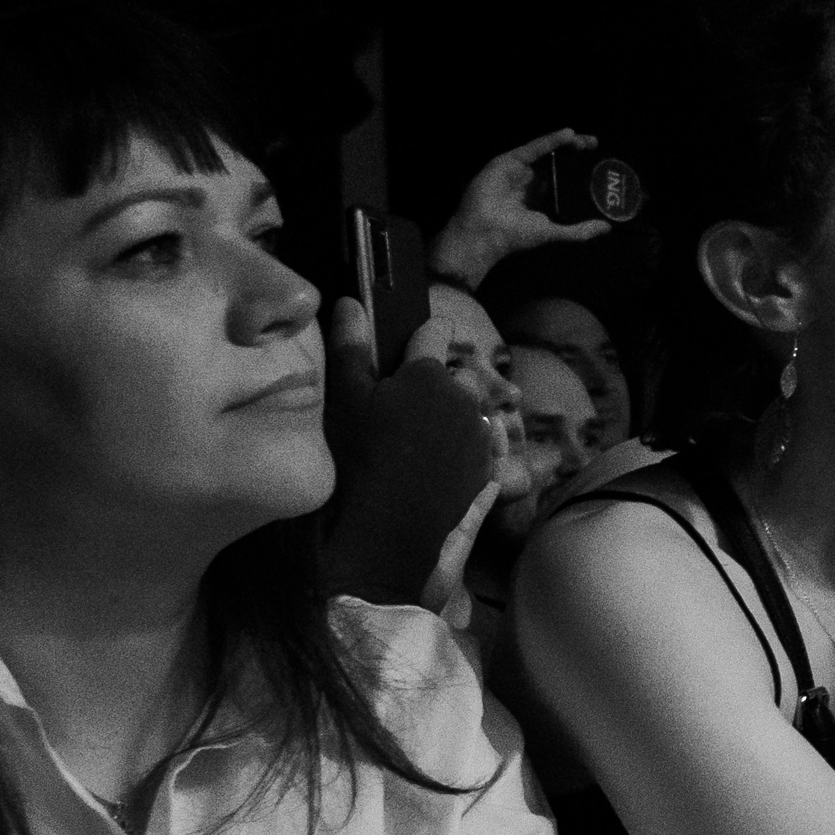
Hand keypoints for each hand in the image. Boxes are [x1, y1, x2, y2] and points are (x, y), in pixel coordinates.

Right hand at [319, 300, 496, 606]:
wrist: (392, 533)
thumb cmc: (361, 460)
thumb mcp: (347, 401)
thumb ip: (351, 348)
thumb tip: (350, 300)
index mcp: (429, 374)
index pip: (433, 333)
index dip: (423, 334)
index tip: (417, 339)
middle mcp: (465, 398)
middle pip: (453, 376)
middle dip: (435, 385)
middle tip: (404, 411)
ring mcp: (481, 435)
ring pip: (468, 412)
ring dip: (450, 419)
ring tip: (417, 444)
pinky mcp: (488, 468)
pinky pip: (479, 446)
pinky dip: (463, 449)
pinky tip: (436, 466)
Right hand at [429, 128, 614, 289]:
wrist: (486, 235)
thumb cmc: (515, 236)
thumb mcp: (553, 231)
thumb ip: (579, 231)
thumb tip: (607, 228)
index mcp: (539, 194)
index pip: (563, 174)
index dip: (579, 166)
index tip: (598, 161)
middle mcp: (529, 179)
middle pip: (556, 158)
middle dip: (575, 150)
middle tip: (595, 145)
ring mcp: (517, 169)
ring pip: (546, 150)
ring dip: (566, 143)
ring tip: (584, 140)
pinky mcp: (507, 162)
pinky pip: (533, 148)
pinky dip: (550, 140)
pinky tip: (567, 135)